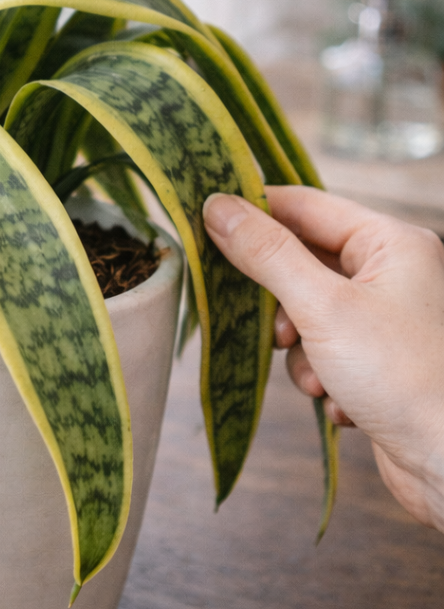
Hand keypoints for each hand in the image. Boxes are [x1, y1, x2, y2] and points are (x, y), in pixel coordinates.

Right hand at [204, 186, 443, 530]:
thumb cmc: (404, 378)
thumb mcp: (322, 307)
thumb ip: (266, 254)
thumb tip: (217, 207)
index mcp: (391, 243)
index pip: (304, 206)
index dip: (254, 214)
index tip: (205, 225)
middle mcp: (392, 274)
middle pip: (302, 264)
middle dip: (280, 305)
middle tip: (278, 330)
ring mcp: (386, 319)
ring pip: (306, 315)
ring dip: (300, 352)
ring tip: (321, 378)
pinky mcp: (378, 362)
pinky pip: (323, 353)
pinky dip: (320, 377)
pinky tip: (343, 402)